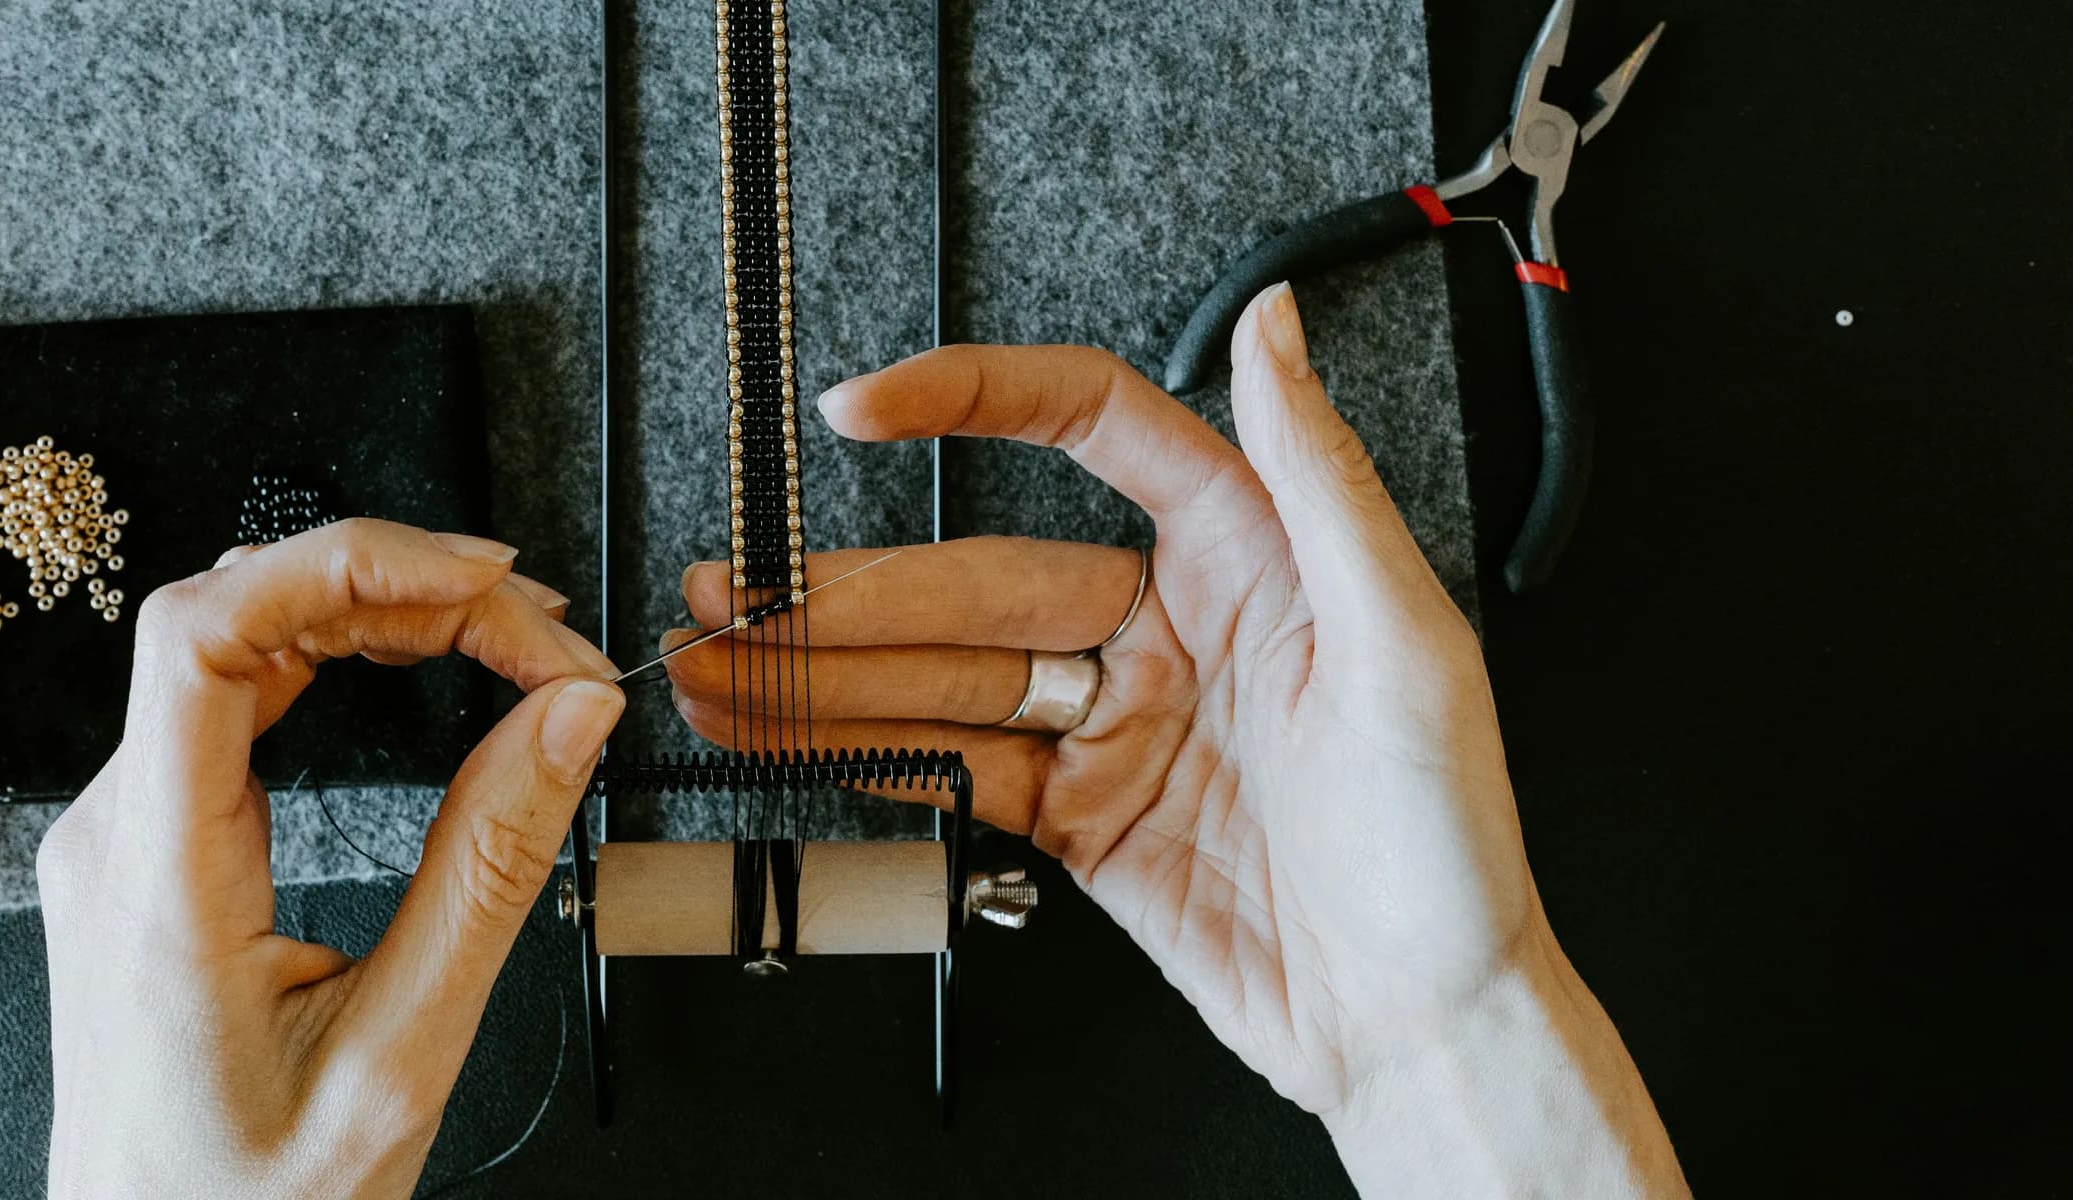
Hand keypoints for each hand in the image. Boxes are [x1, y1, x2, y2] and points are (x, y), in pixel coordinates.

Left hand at [37, 519, 622, 1199]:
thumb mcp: (401, 1056)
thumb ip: (488, 873)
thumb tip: (566, 721)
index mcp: (156, 881)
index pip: (200, 637)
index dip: (343, 563)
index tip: (477, 580)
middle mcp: (116, 835)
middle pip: (239, 619)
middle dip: (403, 589)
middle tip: (542, 632)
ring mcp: (125, 835)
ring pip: (240, 646)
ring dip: (377, 615)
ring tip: (507, 637)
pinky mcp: (153, 845)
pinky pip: (235, 700)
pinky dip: (340, 660)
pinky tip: (420, 665)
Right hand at [666, 286, 1685, 1195]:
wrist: (1423, 1023)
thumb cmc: (1447, 842)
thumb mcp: (1406, 643)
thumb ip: (1320, 477)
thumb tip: (1272, 323)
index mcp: (1246, 555)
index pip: (1090, 431)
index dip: (972, 403)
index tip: (868, 407)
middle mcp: (1168, 627)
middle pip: (976, 580)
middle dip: (848, 591)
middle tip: (738, 596)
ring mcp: (1113, 725)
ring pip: (943, 678)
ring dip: (826, 674)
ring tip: (719, 664)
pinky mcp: (1080, 816)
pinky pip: (954, 766)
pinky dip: (864, 754)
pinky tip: (789, 732)